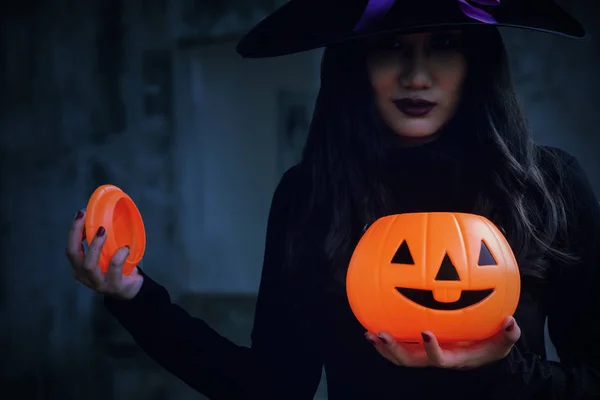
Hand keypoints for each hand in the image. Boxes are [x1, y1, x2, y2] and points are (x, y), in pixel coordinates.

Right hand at [65, 209, 142, 299]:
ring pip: (89, 264)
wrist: (131, 290)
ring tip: (103, 231)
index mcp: (79, 267)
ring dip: (95, 245)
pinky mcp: (113, 286)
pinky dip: (119, 255)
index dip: (73, 231)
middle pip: (72, 254)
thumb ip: (100, 243)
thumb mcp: (105, 256)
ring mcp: (97, 283)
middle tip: (85, 217)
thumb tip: (101, 219)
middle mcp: (84, 275)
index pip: (70, 248)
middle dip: (76, 233)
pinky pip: (113, 268)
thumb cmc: (116, 269)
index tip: (80, 214)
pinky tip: (125, 248)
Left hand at [365, 317, 520, 369]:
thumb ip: (508, 335)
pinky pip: (398, 345)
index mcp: (452, 358)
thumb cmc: (488, 345)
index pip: (439, 359)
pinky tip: (369, 326)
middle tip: (381, 334)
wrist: (476, 353)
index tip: (426, 332)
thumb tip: (512, 322)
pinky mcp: (416, 346)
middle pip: (410, 361)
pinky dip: (383, 339)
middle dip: (395, 350)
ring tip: (369, 334)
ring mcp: (422, 354)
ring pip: (399, 356)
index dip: (432, 349)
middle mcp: (433, 358)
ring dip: (383, 347)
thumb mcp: (501, 343)